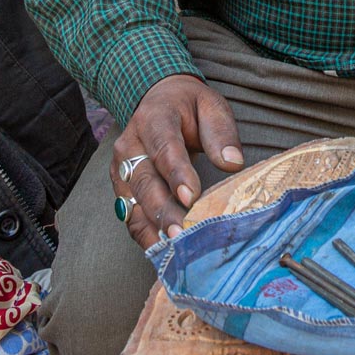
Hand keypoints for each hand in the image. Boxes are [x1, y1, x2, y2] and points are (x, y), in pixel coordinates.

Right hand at [114, 74, 244, 248]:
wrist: (159, 101)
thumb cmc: (189, 107)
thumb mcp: (211, 106)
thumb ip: (221, 132)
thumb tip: (233, 163)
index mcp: (154, 119)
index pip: (164, 148)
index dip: (176, 174)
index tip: (191, 197)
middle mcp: (131, 145)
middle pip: (144, 182)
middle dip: (162, 211)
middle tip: (182, 234)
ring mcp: (121, 169)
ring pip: (133, 204)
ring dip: (152, 229)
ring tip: (174, 251)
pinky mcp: (122, 188)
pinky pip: (130, 216)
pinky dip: (145, 236)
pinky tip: (164, 253)